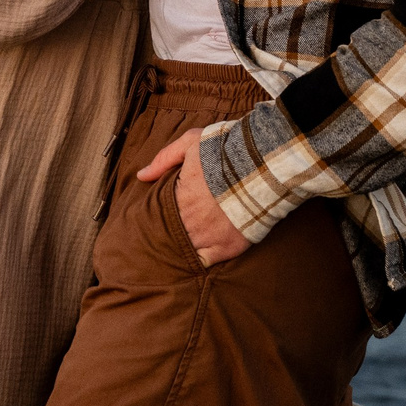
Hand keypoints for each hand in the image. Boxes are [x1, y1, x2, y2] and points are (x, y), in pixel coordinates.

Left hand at [138, 128, 250, 265]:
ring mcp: (208, 237)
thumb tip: (141, 175)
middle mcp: (190, 221)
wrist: (263, 165)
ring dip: (184, 245)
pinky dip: (201, 259)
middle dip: (169, 232)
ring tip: (185, 240)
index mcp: (178, 198)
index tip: (159, 215)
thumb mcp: (191, 143)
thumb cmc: (226, 151)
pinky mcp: (228, 247)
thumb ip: (164, 159)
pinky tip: (199, 252)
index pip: (157, 215)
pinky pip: (206, 262)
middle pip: (170, 234)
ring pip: (185, 250)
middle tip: (170, 230)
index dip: (158, 216)